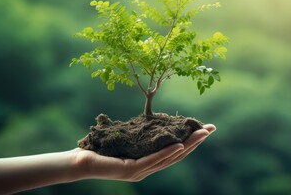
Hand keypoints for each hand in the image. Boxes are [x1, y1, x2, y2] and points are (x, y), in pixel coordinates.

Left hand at [72, 124, 215, 180]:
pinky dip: (168, 153)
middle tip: (212, 129)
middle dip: (196, 142)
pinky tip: (180, 145)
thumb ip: (141, 135)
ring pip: (170, 158)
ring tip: (202, 134)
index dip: (191, 140)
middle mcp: (147, 169)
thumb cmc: (99, 149)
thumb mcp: (126, 139)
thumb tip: (152, 120)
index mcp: (148, 161)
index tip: (205, 128)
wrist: (78, 161)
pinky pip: (153, 160)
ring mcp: (141, 171)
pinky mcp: (131, 170)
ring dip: (188, 145)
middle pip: (178, 155)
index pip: (175, 151)